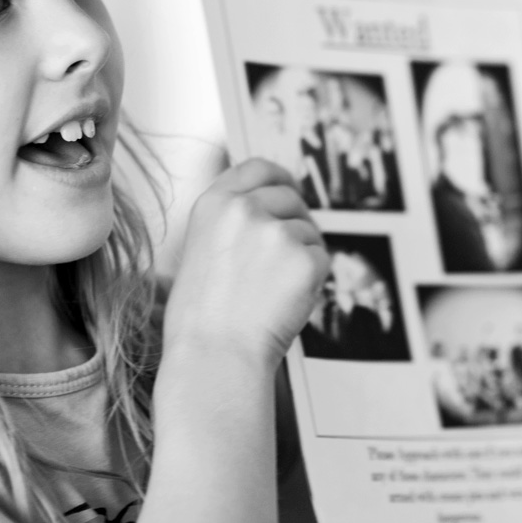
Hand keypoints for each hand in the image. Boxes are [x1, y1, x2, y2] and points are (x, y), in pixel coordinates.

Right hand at [165, 158, 329, 369]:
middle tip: (284, 256)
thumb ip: (231, 221)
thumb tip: (267, 204)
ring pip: (308, 229)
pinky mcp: (304, 258)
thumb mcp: (199, 249)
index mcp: (213, 203)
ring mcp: (276, 232)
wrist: (214, 355)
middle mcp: (244, 209)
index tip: (288, 186)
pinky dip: (312, 278)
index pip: (257, 167)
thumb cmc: (202, 316)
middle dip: (294, 220)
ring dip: (302, 254)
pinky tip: (286, 299)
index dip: (278, 176)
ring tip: (273, 289)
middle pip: (290, 196)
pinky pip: (321, 257)